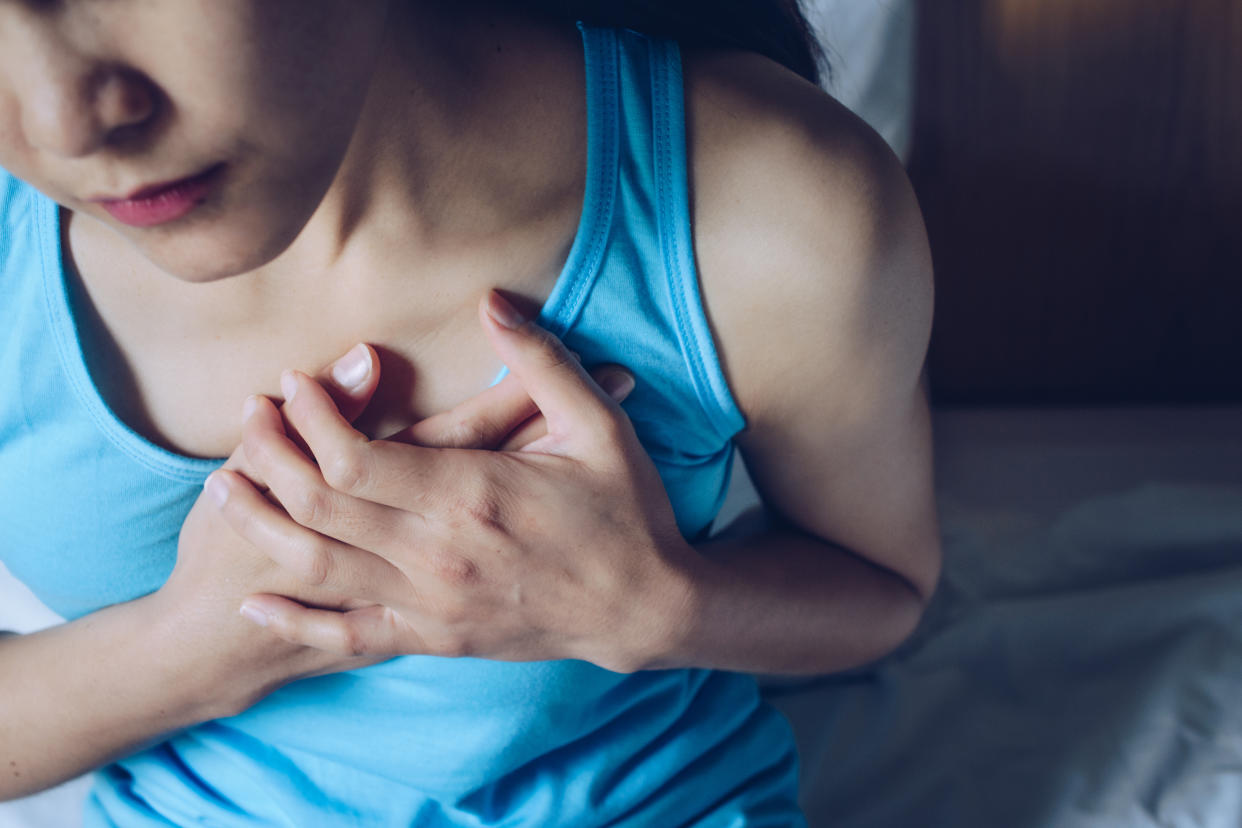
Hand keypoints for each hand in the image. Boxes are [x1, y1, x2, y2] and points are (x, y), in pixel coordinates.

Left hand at [155, 337, 590, 716]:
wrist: (647, 608)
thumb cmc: (628, 513)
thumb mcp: (599, 426)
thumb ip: (541, 362)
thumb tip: (493, 300)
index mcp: (470, 495)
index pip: (354, 456)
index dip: (309, 417)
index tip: (292, 384)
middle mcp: (437, 553)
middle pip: (319, 506)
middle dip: (270, 455)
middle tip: (247, 416)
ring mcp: (432, 602)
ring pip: (316, 568)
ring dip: (260, 526)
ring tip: (224, 487)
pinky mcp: (435, 637)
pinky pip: (348, 636)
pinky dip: (295, 620)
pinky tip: (254, 602)